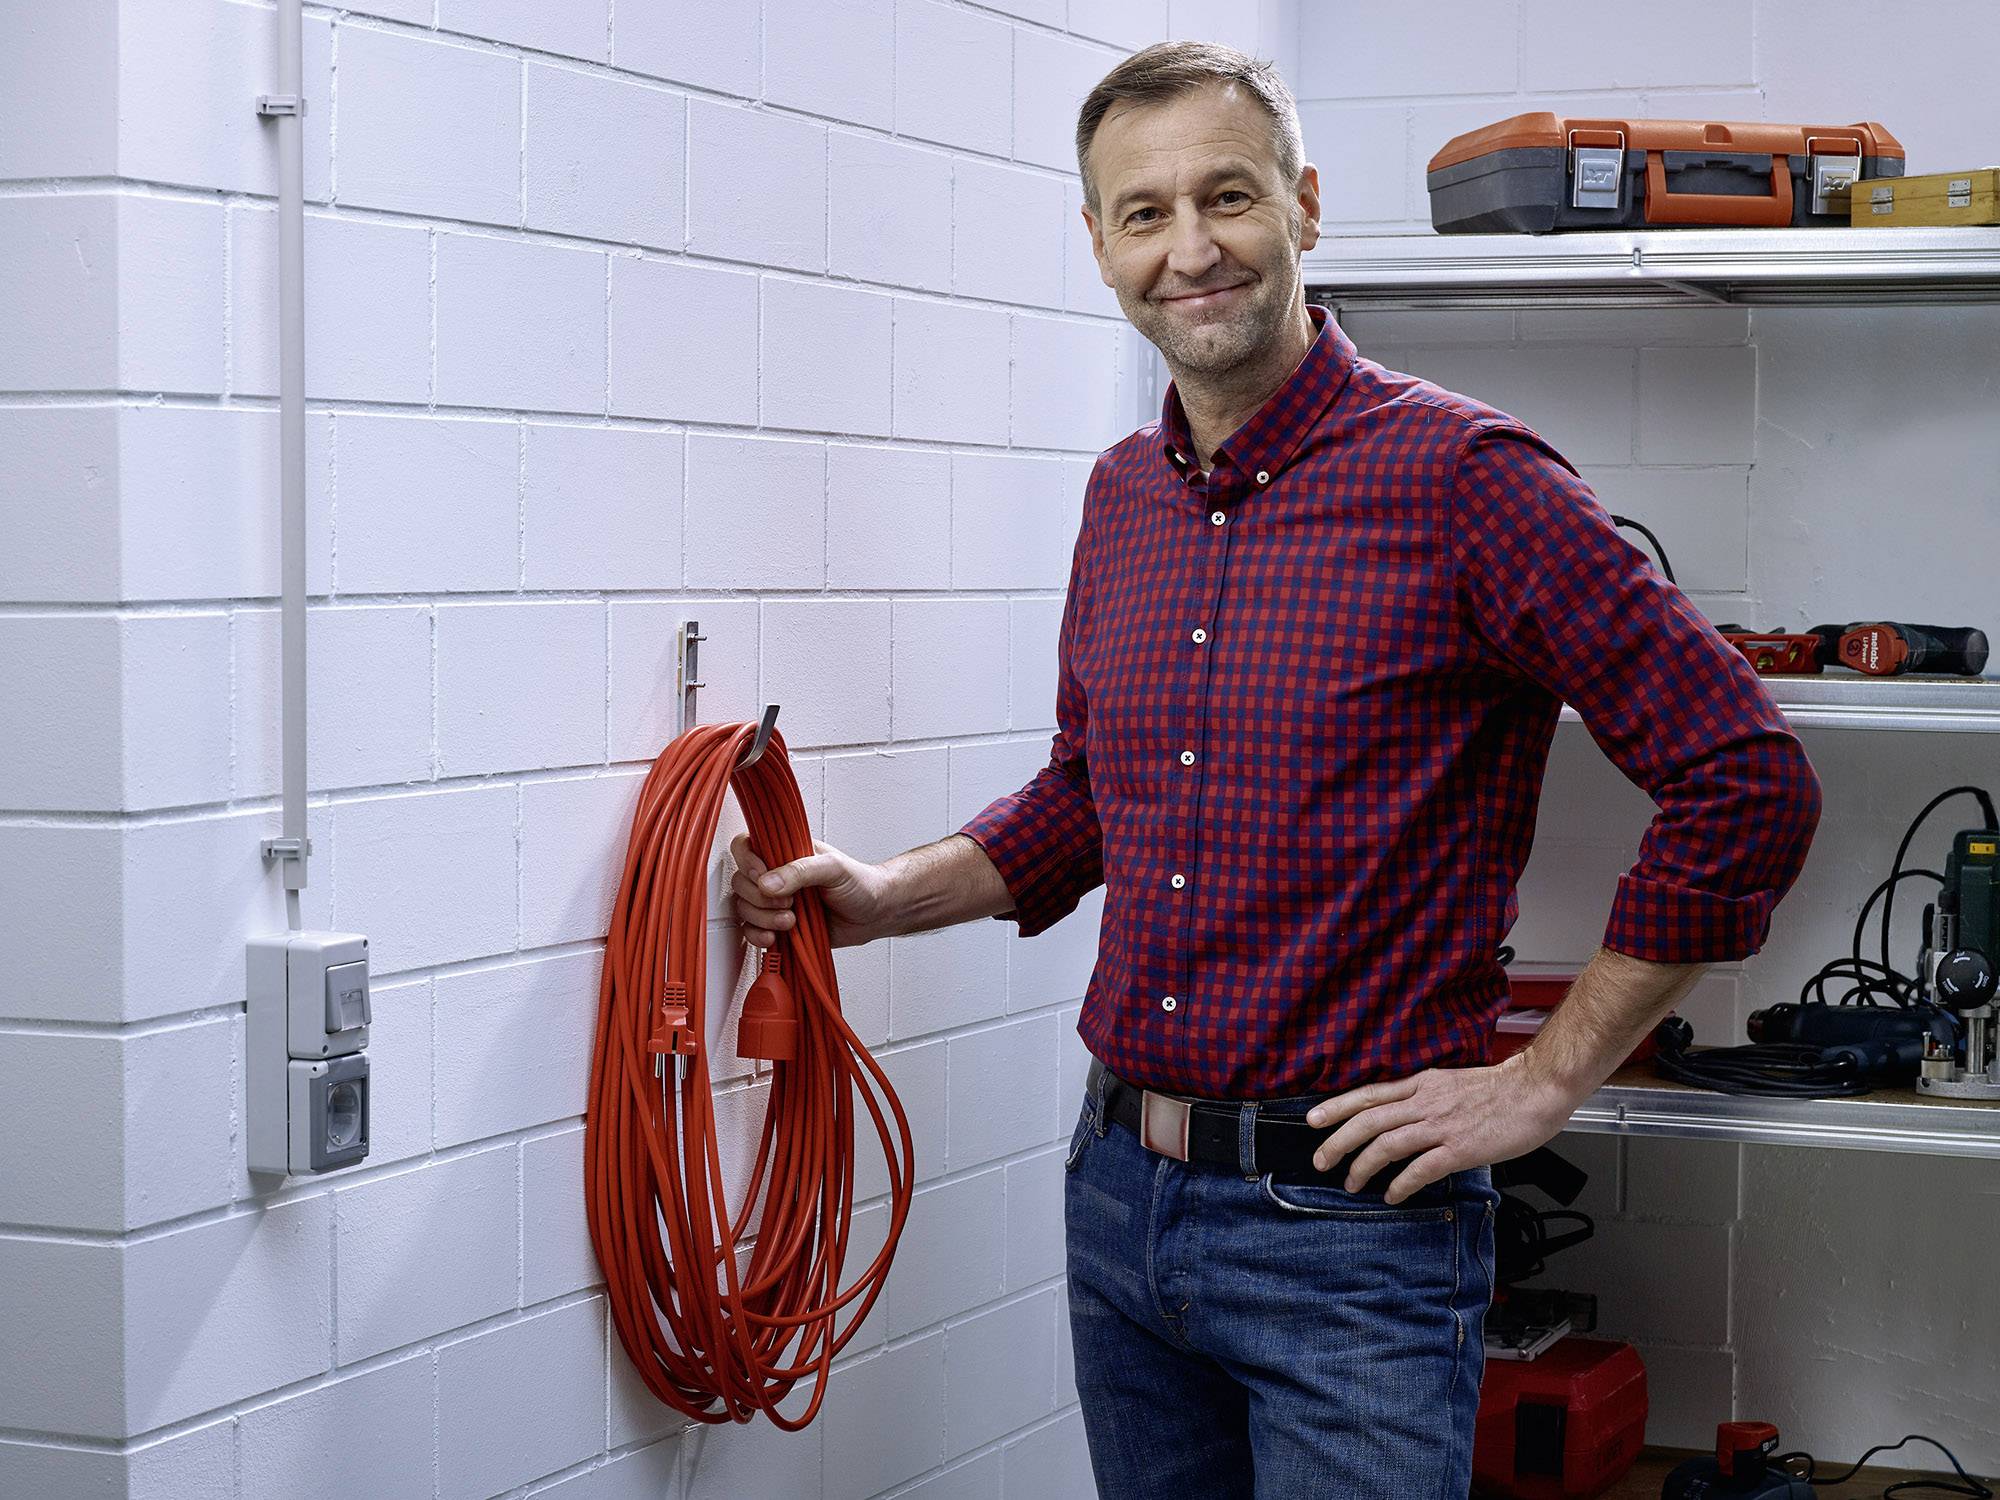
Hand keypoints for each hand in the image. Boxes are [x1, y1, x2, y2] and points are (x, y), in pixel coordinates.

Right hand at [729, 833, 890, 949]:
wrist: (875, 913)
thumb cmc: (860, 883)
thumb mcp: (833, 868)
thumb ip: (800, 871)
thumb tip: (767, 883)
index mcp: (785, 851)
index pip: (746, 846)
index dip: (747, 861)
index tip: (762, 875)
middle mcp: (776, 875)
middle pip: (740, 882)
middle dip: (759, 898)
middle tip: (788, 902)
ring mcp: (775, 901)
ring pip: (744, 908)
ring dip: (762, 918)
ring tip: (791, 921)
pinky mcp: (777, 925)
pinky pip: (751, 930)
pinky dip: (757, 935)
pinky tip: (775, 936)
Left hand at [1303, 1054, 1581, 1204]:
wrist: (1536, 1089)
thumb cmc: (1501, 1089)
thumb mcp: (1451, 1082)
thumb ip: (1425, 1097)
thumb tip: (1403, 1114)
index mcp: (1422, 1084)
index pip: (1369, 1094)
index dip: (1337, 1107)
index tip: (1313, 1119)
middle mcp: (1424, 1102)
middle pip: (1368, 1120)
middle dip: (1338, 1141)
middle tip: (1320, 1160)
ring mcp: (1440, 1126)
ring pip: (1386, 1145)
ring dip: (1362, 1166)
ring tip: (1351, 1183)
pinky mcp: (1459, 1149)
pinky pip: (1420, 1169)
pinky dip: (1400, 1183)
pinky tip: (1392, 1195)